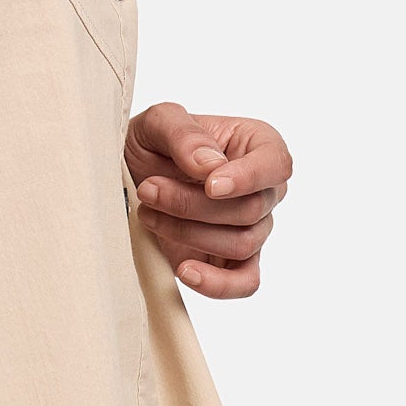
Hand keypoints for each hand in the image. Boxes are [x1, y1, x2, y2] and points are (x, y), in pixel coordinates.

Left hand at [124, 103, 292, 300]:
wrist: (127, 176)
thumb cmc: (151, 143)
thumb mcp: (157, 122)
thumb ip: (184, 134)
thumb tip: (211, 167)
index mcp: (258, 146)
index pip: (277, 164)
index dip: (248, 178)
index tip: (209, 184)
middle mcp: (263, 189)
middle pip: (250, 209)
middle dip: (192, 204)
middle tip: (148, 189)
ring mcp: (252, 227)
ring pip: (241, 244)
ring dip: (188, 232)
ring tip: (148, 213)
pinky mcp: (232, 261)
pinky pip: (244, 282)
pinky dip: (217, 283)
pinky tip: (184, 270)